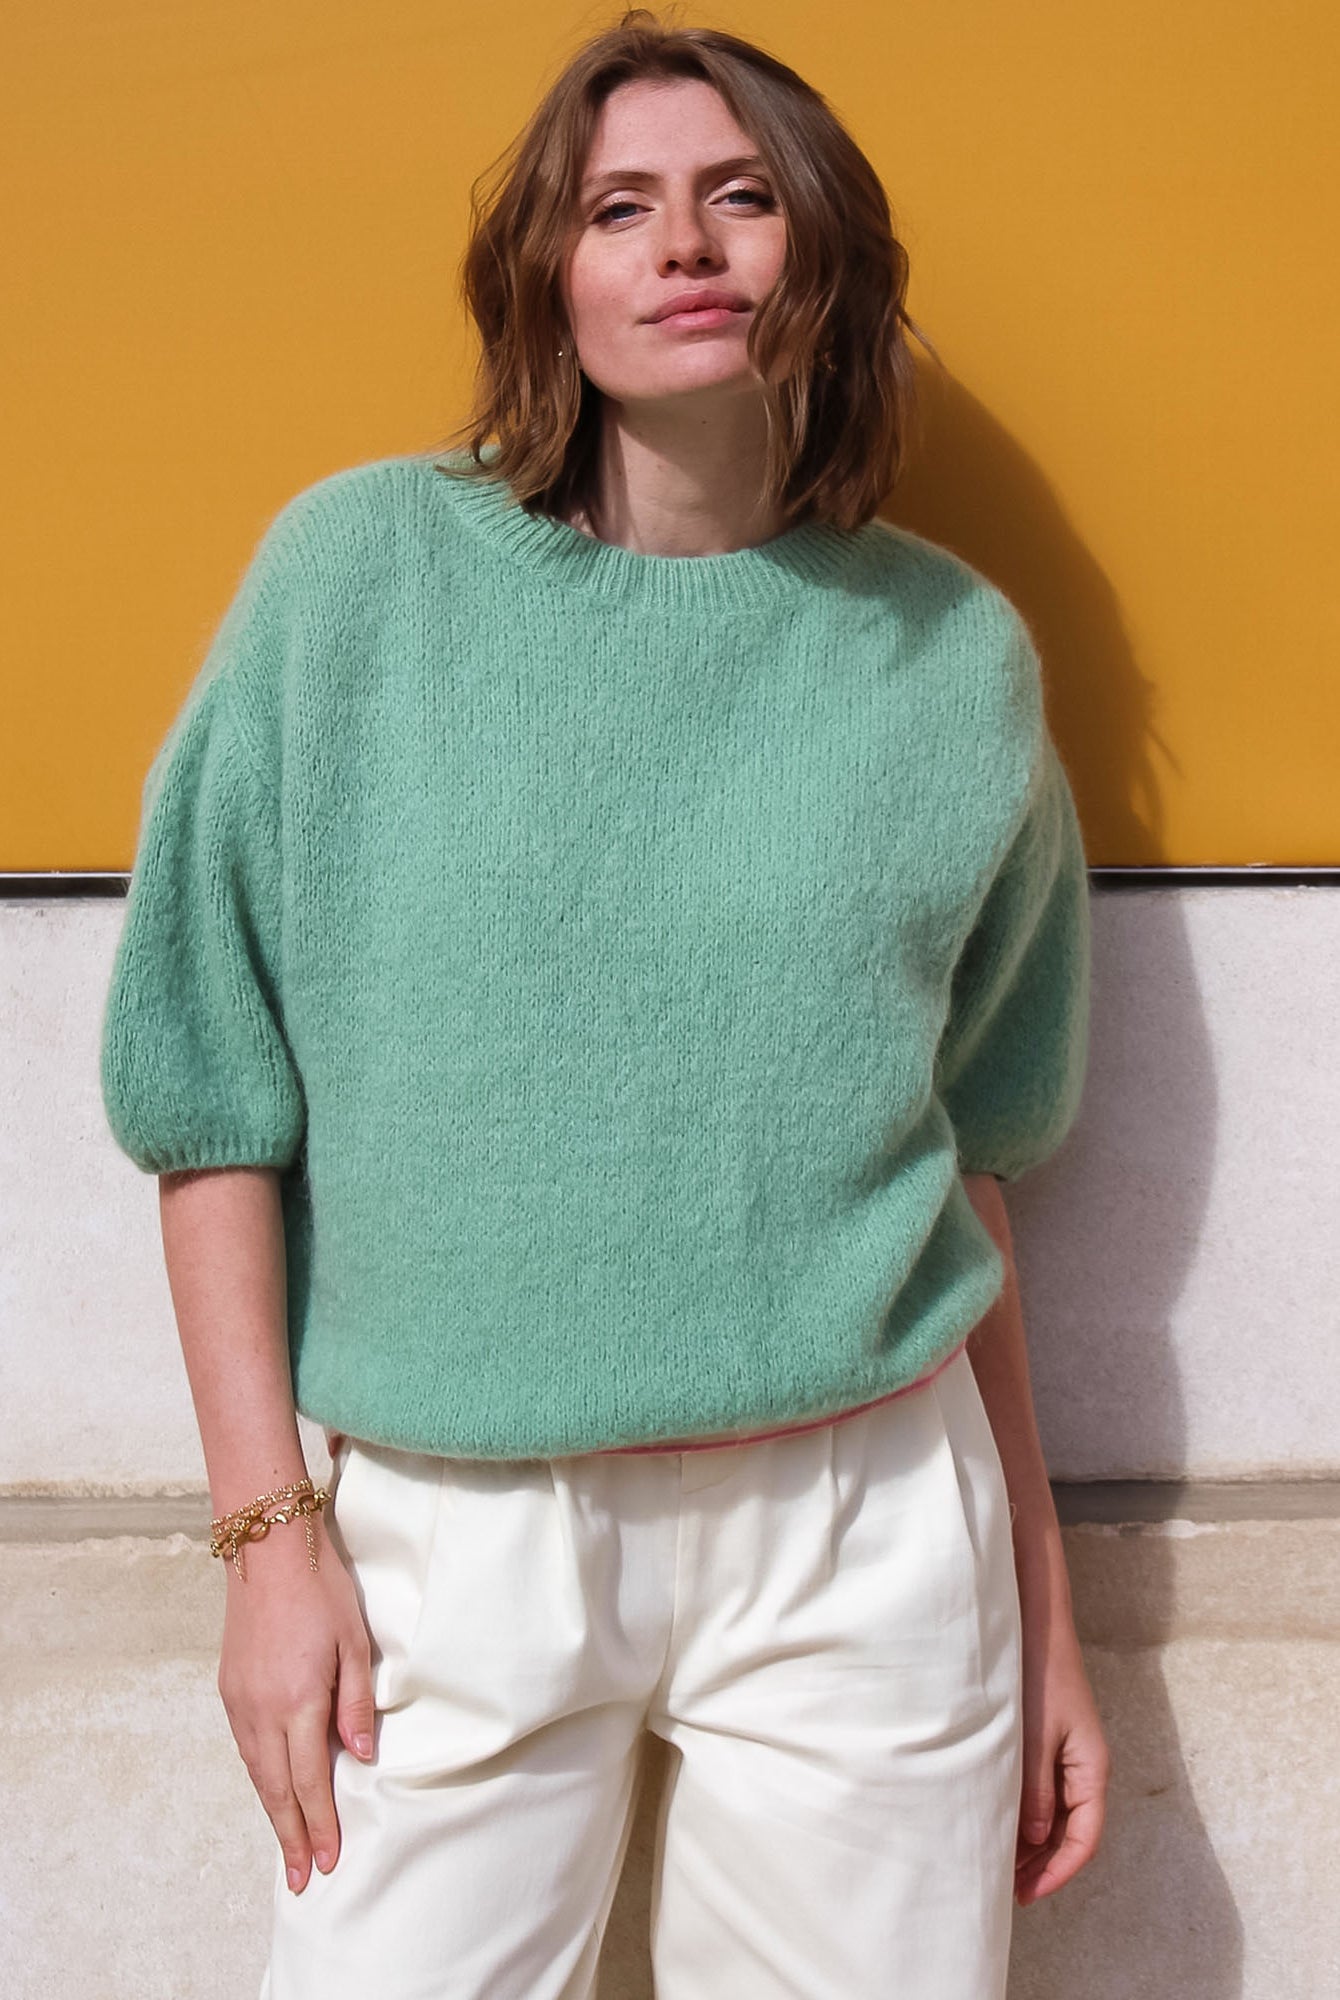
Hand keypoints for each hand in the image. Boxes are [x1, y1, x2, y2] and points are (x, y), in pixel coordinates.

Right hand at [216, 1504, 375, 1893]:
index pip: (310, 1780)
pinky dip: (260, 1779)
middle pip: (277, 1790)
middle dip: (292, 1836)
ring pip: (257, 1774)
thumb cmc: (321, 1589)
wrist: (267, 1549)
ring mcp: (240, 1701)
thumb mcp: (355, 1642)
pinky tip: (272, 1791)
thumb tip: (362, 1758)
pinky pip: (245, 1748)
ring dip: (273, 1813)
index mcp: (297, 1700)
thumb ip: (355, 1704)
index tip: (329, 1861)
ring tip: (289, 1847)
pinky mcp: (229, 1689)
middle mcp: (261, 1710)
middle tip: (302, 1879)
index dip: (320, 1824)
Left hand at [1014, 1603, 1109, 1904]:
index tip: (1026, 1894)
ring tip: (997, 1864)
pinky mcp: (1050, 1744)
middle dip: (1042, 1866)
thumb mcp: (1034, 1735)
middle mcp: (1084, 1769)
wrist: (1035, 1625)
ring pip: (1055, 1817)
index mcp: (1091, 1769)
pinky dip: (1025, 1816)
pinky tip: (999, 1824)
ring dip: (1032, 1844)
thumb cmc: (1038, 1675)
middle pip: (1070, 1834)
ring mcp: (1068, 1756)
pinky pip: (1043, 1793)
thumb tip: (1035, 1840)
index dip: (1057, 1872)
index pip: (1083, 1839)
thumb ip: (1034, 1789)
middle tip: (1004, 1889)